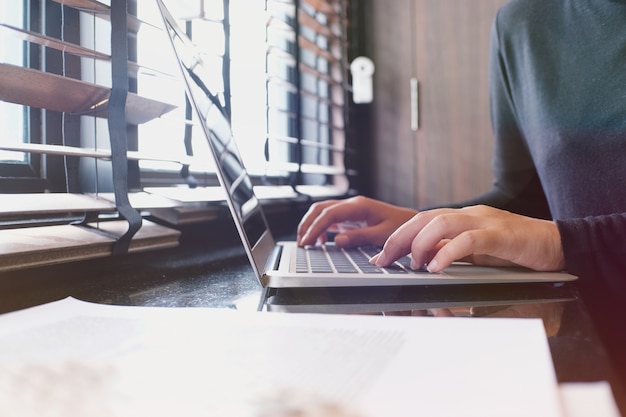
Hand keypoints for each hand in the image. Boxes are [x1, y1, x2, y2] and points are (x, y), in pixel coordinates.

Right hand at [296, 196, 417, 247]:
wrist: (413, 223)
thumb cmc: (401, 228)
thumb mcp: (383, 235)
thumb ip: (360, 237)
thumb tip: (336, 241)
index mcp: (359, 206)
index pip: (329, 214)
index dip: (315, 228)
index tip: (306, 242)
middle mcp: (352, 204)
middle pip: (320, 208)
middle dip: (307, 224)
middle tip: (301, 243)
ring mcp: (350, 209)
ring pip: (322, 211)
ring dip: (311, 225)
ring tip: (305, 242)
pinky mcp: (351, 216)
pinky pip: (329, 218)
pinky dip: (320, 228)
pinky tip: (320, 242)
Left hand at [370, 205, 564, 271]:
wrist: (558, 244)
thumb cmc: (518, 250)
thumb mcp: (478, 253)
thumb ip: (453, 252)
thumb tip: (426, 262)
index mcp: (462, 218)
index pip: (421, 221)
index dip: (398, 237)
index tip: (381, 257)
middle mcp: (469, 215)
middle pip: (424, 217)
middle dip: (399, 238)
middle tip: (384, 260)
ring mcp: (485, 221)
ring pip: (442, 222)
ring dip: (420, 243)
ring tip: (411, 264)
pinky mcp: (502, 234)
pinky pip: (469, 239)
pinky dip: (449, 252)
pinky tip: (436, 267)